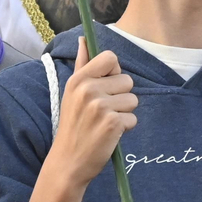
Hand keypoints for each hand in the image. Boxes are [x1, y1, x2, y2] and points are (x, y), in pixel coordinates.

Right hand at [45, 40, 136, 187]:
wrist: (68, 162)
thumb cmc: (73, 125)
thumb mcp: (72, 93)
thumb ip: (82, 64)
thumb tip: (84, 39)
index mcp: (78, 79)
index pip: (111, 57)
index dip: (114, 73)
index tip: (104, 87)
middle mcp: (88, 89)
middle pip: (127, 80)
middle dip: (121, 97)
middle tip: (101, 112)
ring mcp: (100, 106)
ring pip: (133, 100)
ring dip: (124, 113)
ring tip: (104, 123)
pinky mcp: (112, 123)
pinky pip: (133, 118)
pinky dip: (124, 128)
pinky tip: (108, 135)